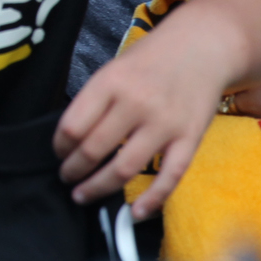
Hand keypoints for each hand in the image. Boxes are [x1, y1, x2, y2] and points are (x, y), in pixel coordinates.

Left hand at [54, 7, 237, 219]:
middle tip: (67, 178)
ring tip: (84, 194)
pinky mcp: (190, 139)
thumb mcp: (113, 69)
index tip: (59, 153)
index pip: (73, 126)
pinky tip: (134, 212)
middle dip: (74, 170)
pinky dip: (151, 200)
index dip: (60, 147)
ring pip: (125, 168)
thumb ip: (94, 101)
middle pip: (94, 149)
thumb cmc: (150, 61)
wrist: (202, 47)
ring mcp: (165, 123)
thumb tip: (70, 139)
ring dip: (99, 187)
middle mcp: (136, 103)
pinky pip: (169, 176)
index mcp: (110, 83)